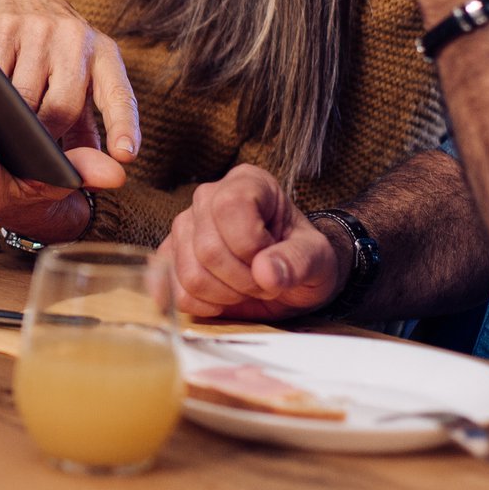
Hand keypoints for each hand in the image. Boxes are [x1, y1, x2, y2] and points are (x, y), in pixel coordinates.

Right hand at [0, 0, 139, 160]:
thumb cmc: (51, 51)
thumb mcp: (78, 80)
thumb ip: (86, 126)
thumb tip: (94, 175)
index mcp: (104, 55)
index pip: (119, 95)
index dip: (123, 127)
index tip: (125, 156)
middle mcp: (78, 37)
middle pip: (63, 107)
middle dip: (46, 135)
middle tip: (31, 148)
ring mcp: (41, 28)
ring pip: (25, 97)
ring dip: (14, 120)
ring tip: (6, 127)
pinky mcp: (5, 25)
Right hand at [160, 165, 343, 319]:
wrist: (288, 278)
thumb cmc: (303, 259)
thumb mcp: (318, 259)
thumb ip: (298, 261)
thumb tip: (266, 272)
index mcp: (247, 183)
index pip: (229, 207)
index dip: (251, 245)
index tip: (272, 260)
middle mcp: (207, 198)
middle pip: (207, 248)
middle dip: (242, 280)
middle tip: (265, 283)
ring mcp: (183, 228)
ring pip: (190, 274)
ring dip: (225, 295)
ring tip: (246, 289)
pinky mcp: (170, 258)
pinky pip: (174, 291)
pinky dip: (203, 306)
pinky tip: (223, 299)